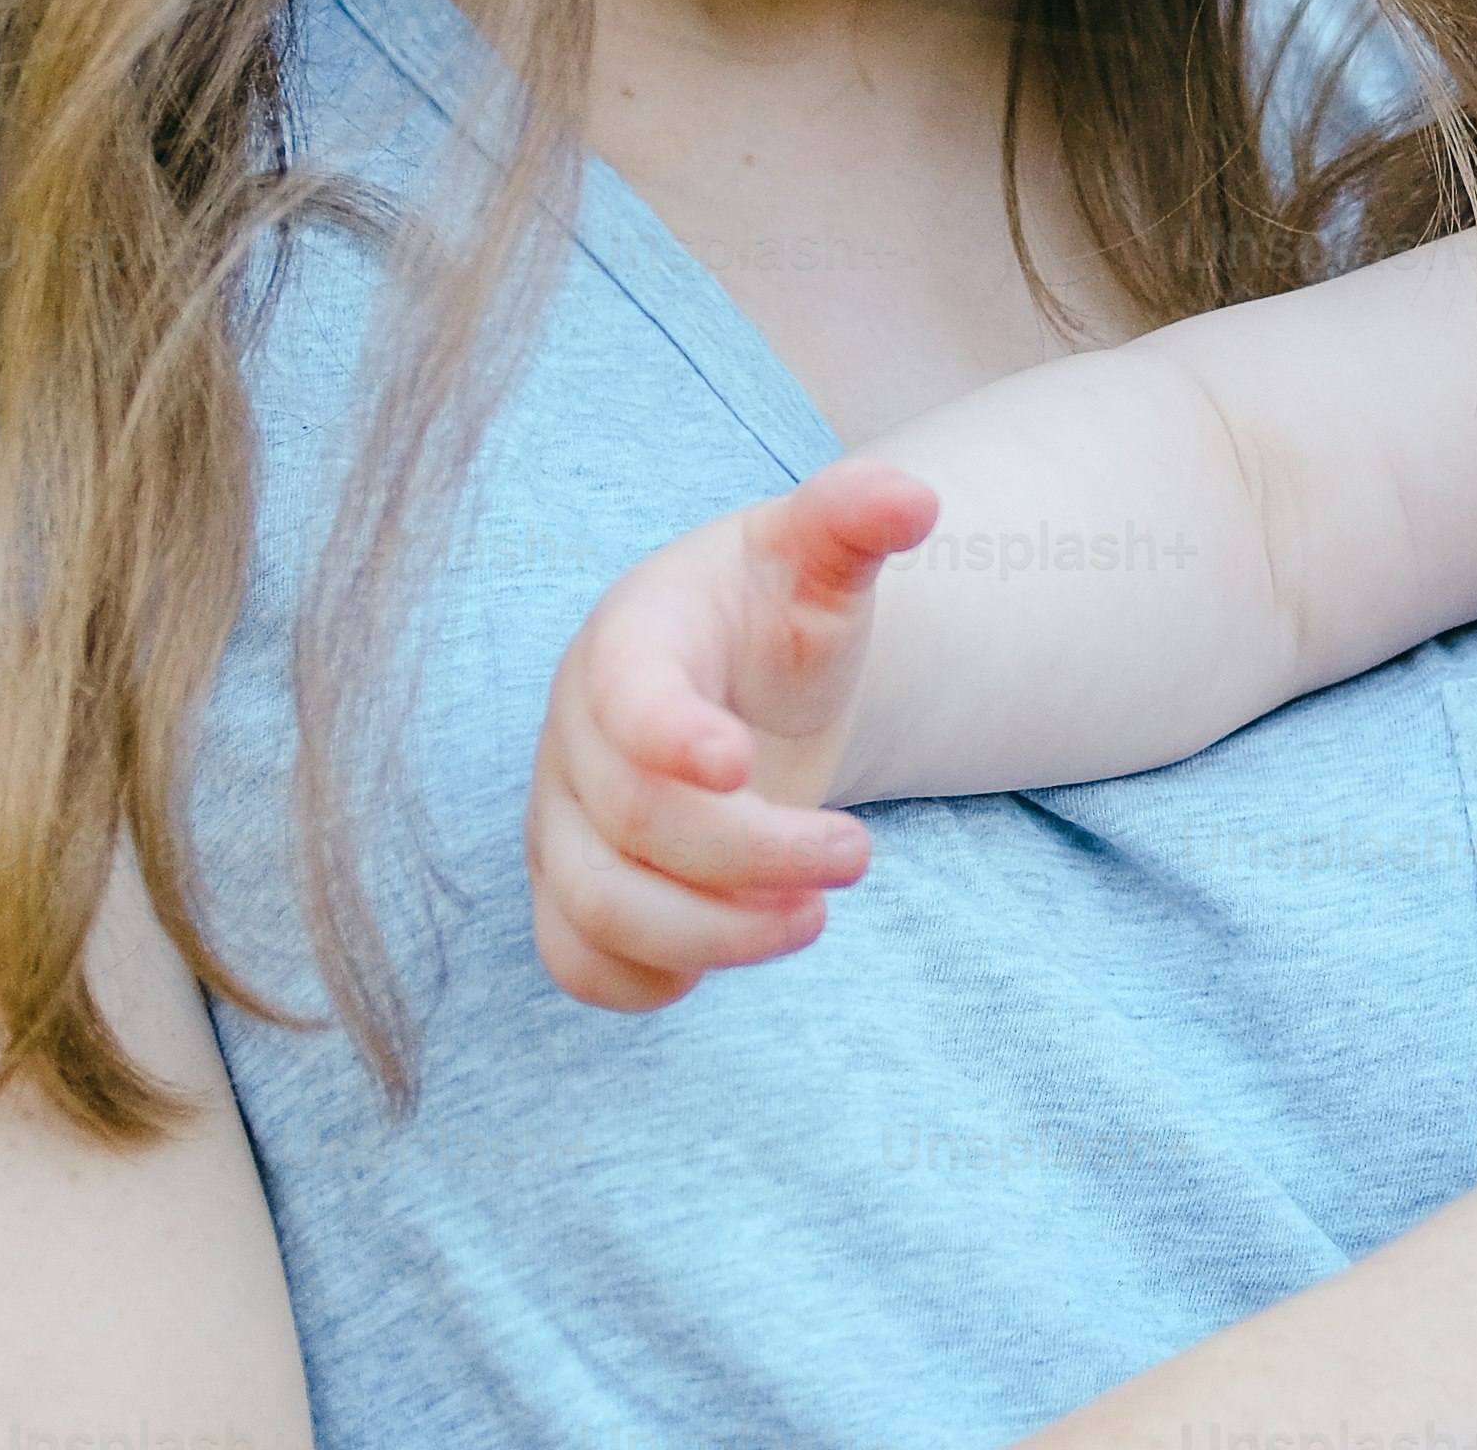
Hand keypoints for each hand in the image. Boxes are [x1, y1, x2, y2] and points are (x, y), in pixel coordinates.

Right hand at [524, 457, 935, 1011]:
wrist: (737, 669)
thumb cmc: (774, 609)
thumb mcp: (816, 556)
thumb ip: (853, 518)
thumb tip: (913, 497)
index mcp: (631, 639)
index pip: (624, 696)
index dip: (668, 738)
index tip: (743, 764)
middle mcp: (576, 736)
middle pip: (630, 825)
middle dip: (751, 855)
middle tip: (858, 855)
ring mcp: (563, 820)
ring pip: (595, 911)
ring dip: (712, 934)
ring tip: (813, 916)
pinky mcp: (573, 889)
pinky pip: (578, 963)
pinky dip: (652, 980)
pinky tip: (740, 943)